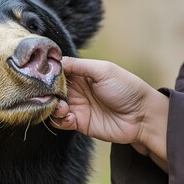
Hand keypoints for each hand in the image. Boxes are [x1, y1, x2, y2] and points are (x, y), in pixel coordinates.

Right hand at [51, 57, 168, 168]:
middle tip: (48, 94)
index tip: (41, 75)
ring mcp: (77, 106)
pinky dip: (60, 120)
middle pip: (52, 89)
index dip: (48, 73)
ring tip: (62, 108)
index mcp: (81, 74)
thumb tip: (56, 60)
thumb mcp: (103, 70)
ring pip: (53, 106)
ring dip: (53, 107)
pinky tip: (69, 117)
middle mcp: (76, 89)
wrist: (142, 117)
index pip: (58, 71)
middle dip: (47, 92)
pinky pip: (61, 122)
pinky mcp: (79, 123)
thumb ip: (79, 65)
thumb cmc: (127, 88)